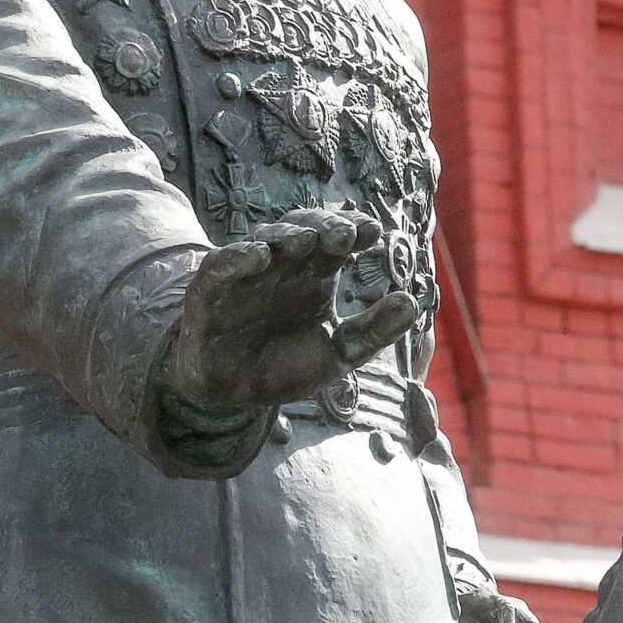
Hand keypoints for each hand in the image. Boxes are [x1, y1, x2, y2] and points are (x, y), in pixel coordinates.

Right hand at [152, 208, 419, 472]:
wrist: (231, 396)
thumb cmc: (284, 366)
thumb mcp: (337, 352)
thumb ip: (373, 331)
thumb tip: (412, 303)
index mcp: (314, 273)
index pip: (338, 237)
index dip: (356, 227)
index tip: (376, 231)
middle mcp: (282, 266)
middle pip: (304, 228)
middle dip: (324, 225)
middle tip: (346, 233)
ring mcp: (246, 276)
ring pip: (264, 240)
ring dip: (286, 236)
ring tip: (307, 241)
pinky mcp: (210, 295)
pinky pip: (218, 268)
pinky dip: (236, 258)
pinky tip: (258, 255)